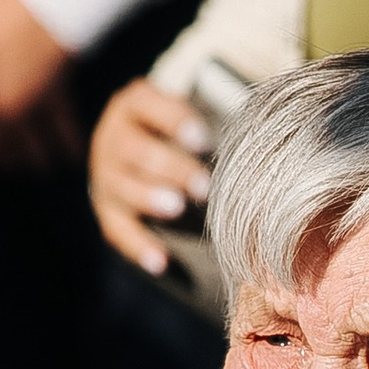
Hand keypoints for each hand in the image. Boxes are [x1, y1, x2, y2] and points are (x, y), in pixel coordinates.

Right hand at [89, 76, 211, 274]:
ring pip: (123, 187)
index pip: (148, 105)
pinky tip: (161, 263)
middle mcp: (113, 137)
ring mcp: (106, 176)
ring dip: (149, 197)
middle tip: (204, 186)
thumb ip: (212, 123)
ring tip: (177, 208)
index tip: (204, 141)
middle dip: (171, 167)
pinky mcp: (107, 211)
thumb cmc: (180, 132)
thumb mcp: (187, 115)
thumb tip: (262, 134)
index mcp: (134, 105)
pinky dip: (139, 246)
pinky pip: (118, 230)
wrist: (136, 151)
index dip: (175, 121)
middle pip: (136, 150)